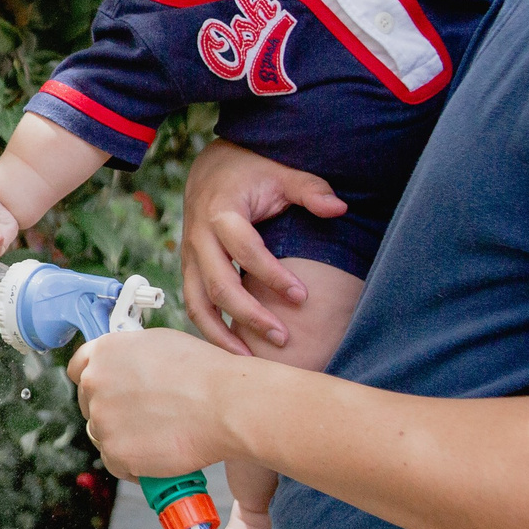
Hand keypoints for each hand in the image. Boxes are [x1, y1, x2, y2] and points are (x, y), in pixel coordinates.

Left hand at [65, 329, 240, 479]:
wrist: (226, 405)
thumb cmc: (205, 373)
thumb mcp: (159, 344)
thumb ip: (130, 356)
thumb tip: (126, 370)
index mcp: (104, 351)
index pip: (77, 368)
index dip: (94, 381)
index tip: (107, 392)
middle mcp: (95, 383)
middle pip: (89, 404)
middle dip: (111, 412)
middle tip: (142, 419)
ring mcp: (103, 419)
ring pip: (102, 434)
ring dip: (123, 438)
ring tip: (157, 437)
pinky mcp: (115, 452)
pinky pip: (116, 463)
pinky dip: (134, 465)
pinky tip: (158, 456)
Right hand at [178, 140, 346, 352]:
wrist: (212, 169)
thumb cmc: (252, 172)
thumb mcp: (282, 173)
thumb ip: (310, 189)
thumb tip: (338, 208)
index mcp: (221, 212)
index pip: (245, 251)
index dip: (272, 276)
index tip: (302, 297)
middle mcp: (199, 237)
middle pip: (218, 285)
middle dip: (250, 315)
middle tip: (284, 338)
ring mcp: (189, 256)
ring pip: (198, 303)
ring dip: (222, 334)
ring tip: (252, 359)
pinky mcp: (189, 269)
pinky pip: (194, 305)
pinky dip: (211, 330)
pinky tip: (236, 350)